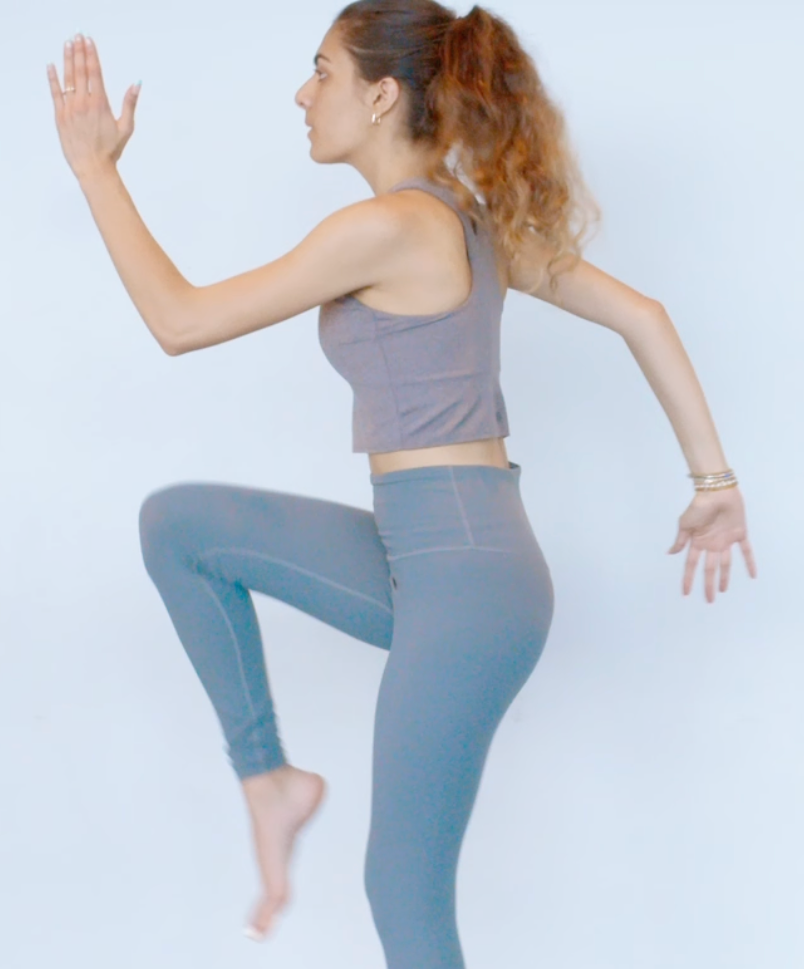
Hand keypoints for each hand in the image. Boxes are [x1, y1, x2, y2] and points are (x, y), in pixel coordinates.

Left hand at [47, 34, 140, 179]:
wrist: (93, 167)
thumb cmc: (111, 150)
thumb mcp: (126, 127)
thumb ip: (130, 103)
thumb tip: (137, 84)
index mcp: (100, 103)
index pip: (94, 72)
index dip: (91, 54)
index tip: (89, 40)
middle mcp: (84, 102)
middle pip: (80, 70)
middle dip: (79, 51)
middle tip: (78, 36)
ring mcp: (70, 108)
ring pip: (68, 78)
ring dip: (67, 59)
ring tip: (67, 44)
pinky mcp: (60, 116)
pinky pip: (55, 93)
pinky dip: (52, 78)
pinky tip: (51, 66)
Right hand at [667, 486, 756, 602]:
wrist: (716, 493)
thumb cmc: (698, 507)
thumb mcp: (684, 524)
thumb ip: (680, 540)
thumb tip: (670, 553)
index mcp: (698, 542)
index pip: (692, 565)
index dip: (688, 579)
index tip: (686, 592)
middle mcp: (712, 544)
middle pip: (710, 569)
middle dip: (709, 584)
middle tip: (709, 599)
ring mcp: (725, 540)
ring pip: (725, 563)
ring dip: (725, 577)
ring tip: (723, 590)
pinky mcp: (739, 534)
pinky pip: (745, 550)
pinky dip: (749, 562)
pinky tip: (753, 574)